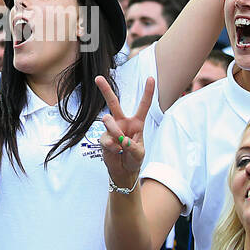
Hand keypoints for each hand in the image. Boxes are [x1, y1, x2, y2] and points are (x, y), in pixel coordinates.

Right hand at [95, 75, 154, 189]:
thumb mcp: (139, 153)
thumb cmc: (134, 159)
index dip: (148, 92)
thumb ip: (132, 146)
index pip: (143, 105)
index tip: (151, 78)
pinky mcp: (103, 138)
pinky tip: (115, 151)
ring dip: (114, 132)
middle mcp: (122, 122)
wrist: (123, 171)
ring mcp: (111, 129)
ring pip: (108, 122)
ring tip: (119, 145)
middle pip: (113, 103)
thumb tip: (120, 139)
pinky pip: (106, 139)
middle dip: (105, 90)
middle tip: (98, 78)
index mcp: (137, 123)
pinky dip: (112, 147)